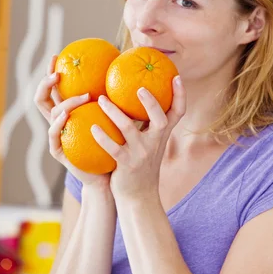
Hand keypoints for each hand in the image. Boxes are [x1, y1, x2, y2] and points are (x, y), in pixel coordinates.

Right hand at [33, 54, 110, 187]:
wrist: (112, 175)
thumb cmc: (116, 143)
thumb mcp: (117, 117)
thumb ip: (118, 97)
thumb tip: (132, 71)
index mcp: (71, 111)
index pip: (56, 88)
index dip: (52, 72)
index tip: (58, 55)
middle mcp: (61, 121)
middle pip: (44, 98)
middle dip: (46, 82)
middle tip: (58, 72)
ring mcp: (58, 136)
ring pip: (51, 113)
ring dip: (67, 102)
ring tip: (84, 95)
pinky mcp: (59, 151)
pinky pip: (54, 135)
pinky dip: (59, 124)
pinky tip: (66, 117)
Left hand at [91, 76, 185, 201]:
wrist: (138, 196)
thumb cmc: (141, 164)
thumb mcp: (151, 143)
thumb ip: (148, 124)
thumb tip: (137, 96)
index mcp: (162, 135)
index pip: (179, 113)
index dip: (181, 95)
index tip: (176, 77)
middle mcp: (155, 143)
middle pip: (161, 120)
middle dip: (152, 103)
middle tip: (140, 88)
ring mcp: (141, 154)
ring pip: (129, 129)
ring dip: (114, 112)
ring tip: (101, 99)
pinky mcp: (126, 165)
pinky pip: (113, 148)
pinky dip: (102, 137)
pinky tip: (92, 127)